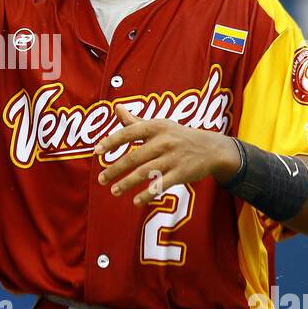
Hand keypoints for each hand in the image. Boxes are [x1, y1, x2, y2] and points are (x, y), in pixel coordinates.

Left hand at [95, 106, 240, 206]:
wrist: (211, 149)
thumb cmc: (178, 136)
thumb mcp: (159, 125)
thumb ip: (135, 121)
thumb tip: (116, 108)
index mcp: (156, 127)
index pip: (129, 133)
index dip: (111, 142)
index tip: (96, 151)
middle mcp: (164, 141)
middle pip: (134, 157)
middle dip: (115, 169)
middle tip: (101, 179)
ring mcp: (173, 158)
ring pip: (144, 173)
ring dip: (127, 183)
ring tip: (114, 191)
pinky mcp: (181, 173)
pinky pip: (160, 185)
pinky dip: (147, 194)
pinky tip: (136, 201)